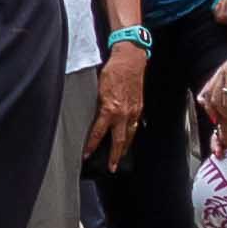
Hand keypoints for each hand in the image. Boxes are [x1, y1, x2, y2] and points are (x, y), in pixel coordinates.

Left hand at [87, 51, 143, 165]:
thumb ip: (96, 104)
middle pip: (119, 141)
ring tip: (121, 157)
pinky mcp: (140, 107)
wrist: (130, 60)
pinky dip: (132, 134)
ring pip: (130, 135)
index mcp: (110, 109)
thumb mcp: (98, 88)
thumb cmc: (112, 70)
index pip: (98, 133)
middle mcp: (123, 113)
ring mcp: (134, 111)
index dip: (92, 146)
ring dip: (125, 148)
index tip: (87, 155)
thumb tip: (92, 116)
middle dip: (115, 156)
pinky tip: (130, 138)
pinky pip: (136, 125)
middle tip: (111, 167)